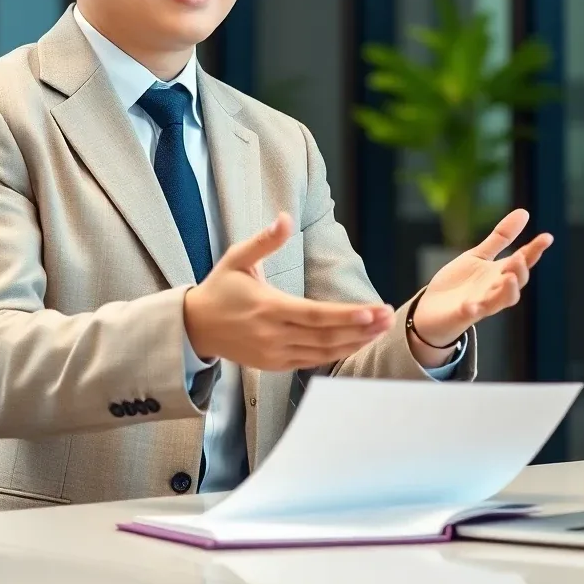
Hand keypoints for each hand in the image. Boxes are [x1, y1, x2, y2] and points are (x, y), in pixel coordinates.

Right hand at [183, 213, 393, 370]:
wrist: (196, 327)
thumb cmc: (220, 288)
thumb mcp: (237, 258)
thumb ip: (264, 240)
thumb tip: (285, 217)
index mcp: (267, 308)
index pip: (314, 315)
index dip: (345, 316)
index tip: (372, 311)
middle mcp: (273, 335)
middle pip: (325, 336)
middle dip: (360, 329)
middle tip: (388, 319)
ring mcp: (274, 354)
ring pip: (322, 353)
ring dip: (354, 343)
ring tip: (380, 330)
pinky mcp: (275, 365)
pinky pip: (311, 362)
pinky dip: (336, 354)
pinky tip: (356, 342)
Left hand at [407, 210, 551, 365]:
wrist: (432, 309)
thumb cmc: (460, 283)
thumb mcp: (479, 255)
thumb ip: (501, 237)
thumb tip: (524, 212)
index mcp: (499, 274)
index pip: (522, 262)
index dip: (535, 250)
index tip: (547, 237)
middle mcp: (494, 290)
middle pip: (515, 283)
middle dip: (519, 271)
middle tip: (520, 257)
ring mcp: (480, 304)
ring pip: (499, 301)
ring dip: (507, 291)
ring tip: (509, 277)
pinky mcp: (462, 315)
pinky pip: (470, 314)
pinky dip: (472, 309)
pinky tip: (471, 305)